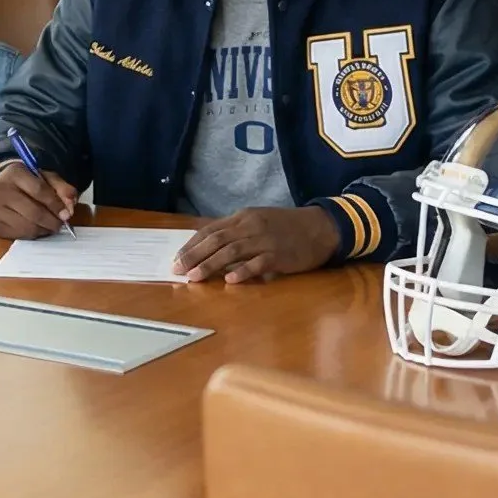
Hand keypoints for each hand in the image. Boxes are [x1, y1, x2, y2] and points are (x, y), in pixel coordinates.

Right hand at [0, 161, 77, 239]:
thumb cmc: (25, 182)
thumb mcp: (45, 177)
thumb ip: (62, 188)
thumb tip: (70, 206)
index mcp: (15, 172)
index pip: (39, 190)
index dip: (56, 205)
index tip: (67, 214)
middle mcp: (0, 190)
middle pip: (33, 212)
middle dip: (52, 221)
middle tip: (61, 224)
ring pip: (27, 227)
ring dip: (44, 230)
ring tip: (49, 226)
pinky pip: (19, 236)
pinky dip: (32, 234)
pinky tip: (36, 228)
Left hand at [174, 206, 338, 283]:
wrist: (321, 227)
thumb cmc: (287, 226)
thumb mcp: (258, 221)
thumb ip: (236, 232)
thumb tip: (210, 247)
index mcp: (243, 217)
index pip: (210, 230)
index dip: (192, 244)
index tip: (177, 258)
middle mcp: (251, 226)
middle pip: (217, 240)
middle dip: (194, 255)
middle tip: (178, 270)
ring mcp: (265, 240)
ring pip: (232, 252)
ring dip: (210, 265)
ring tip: (195, 277)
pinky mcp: (280, 255)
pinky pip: (258, 264)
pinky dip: (242, 272)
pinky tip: (229, 280)